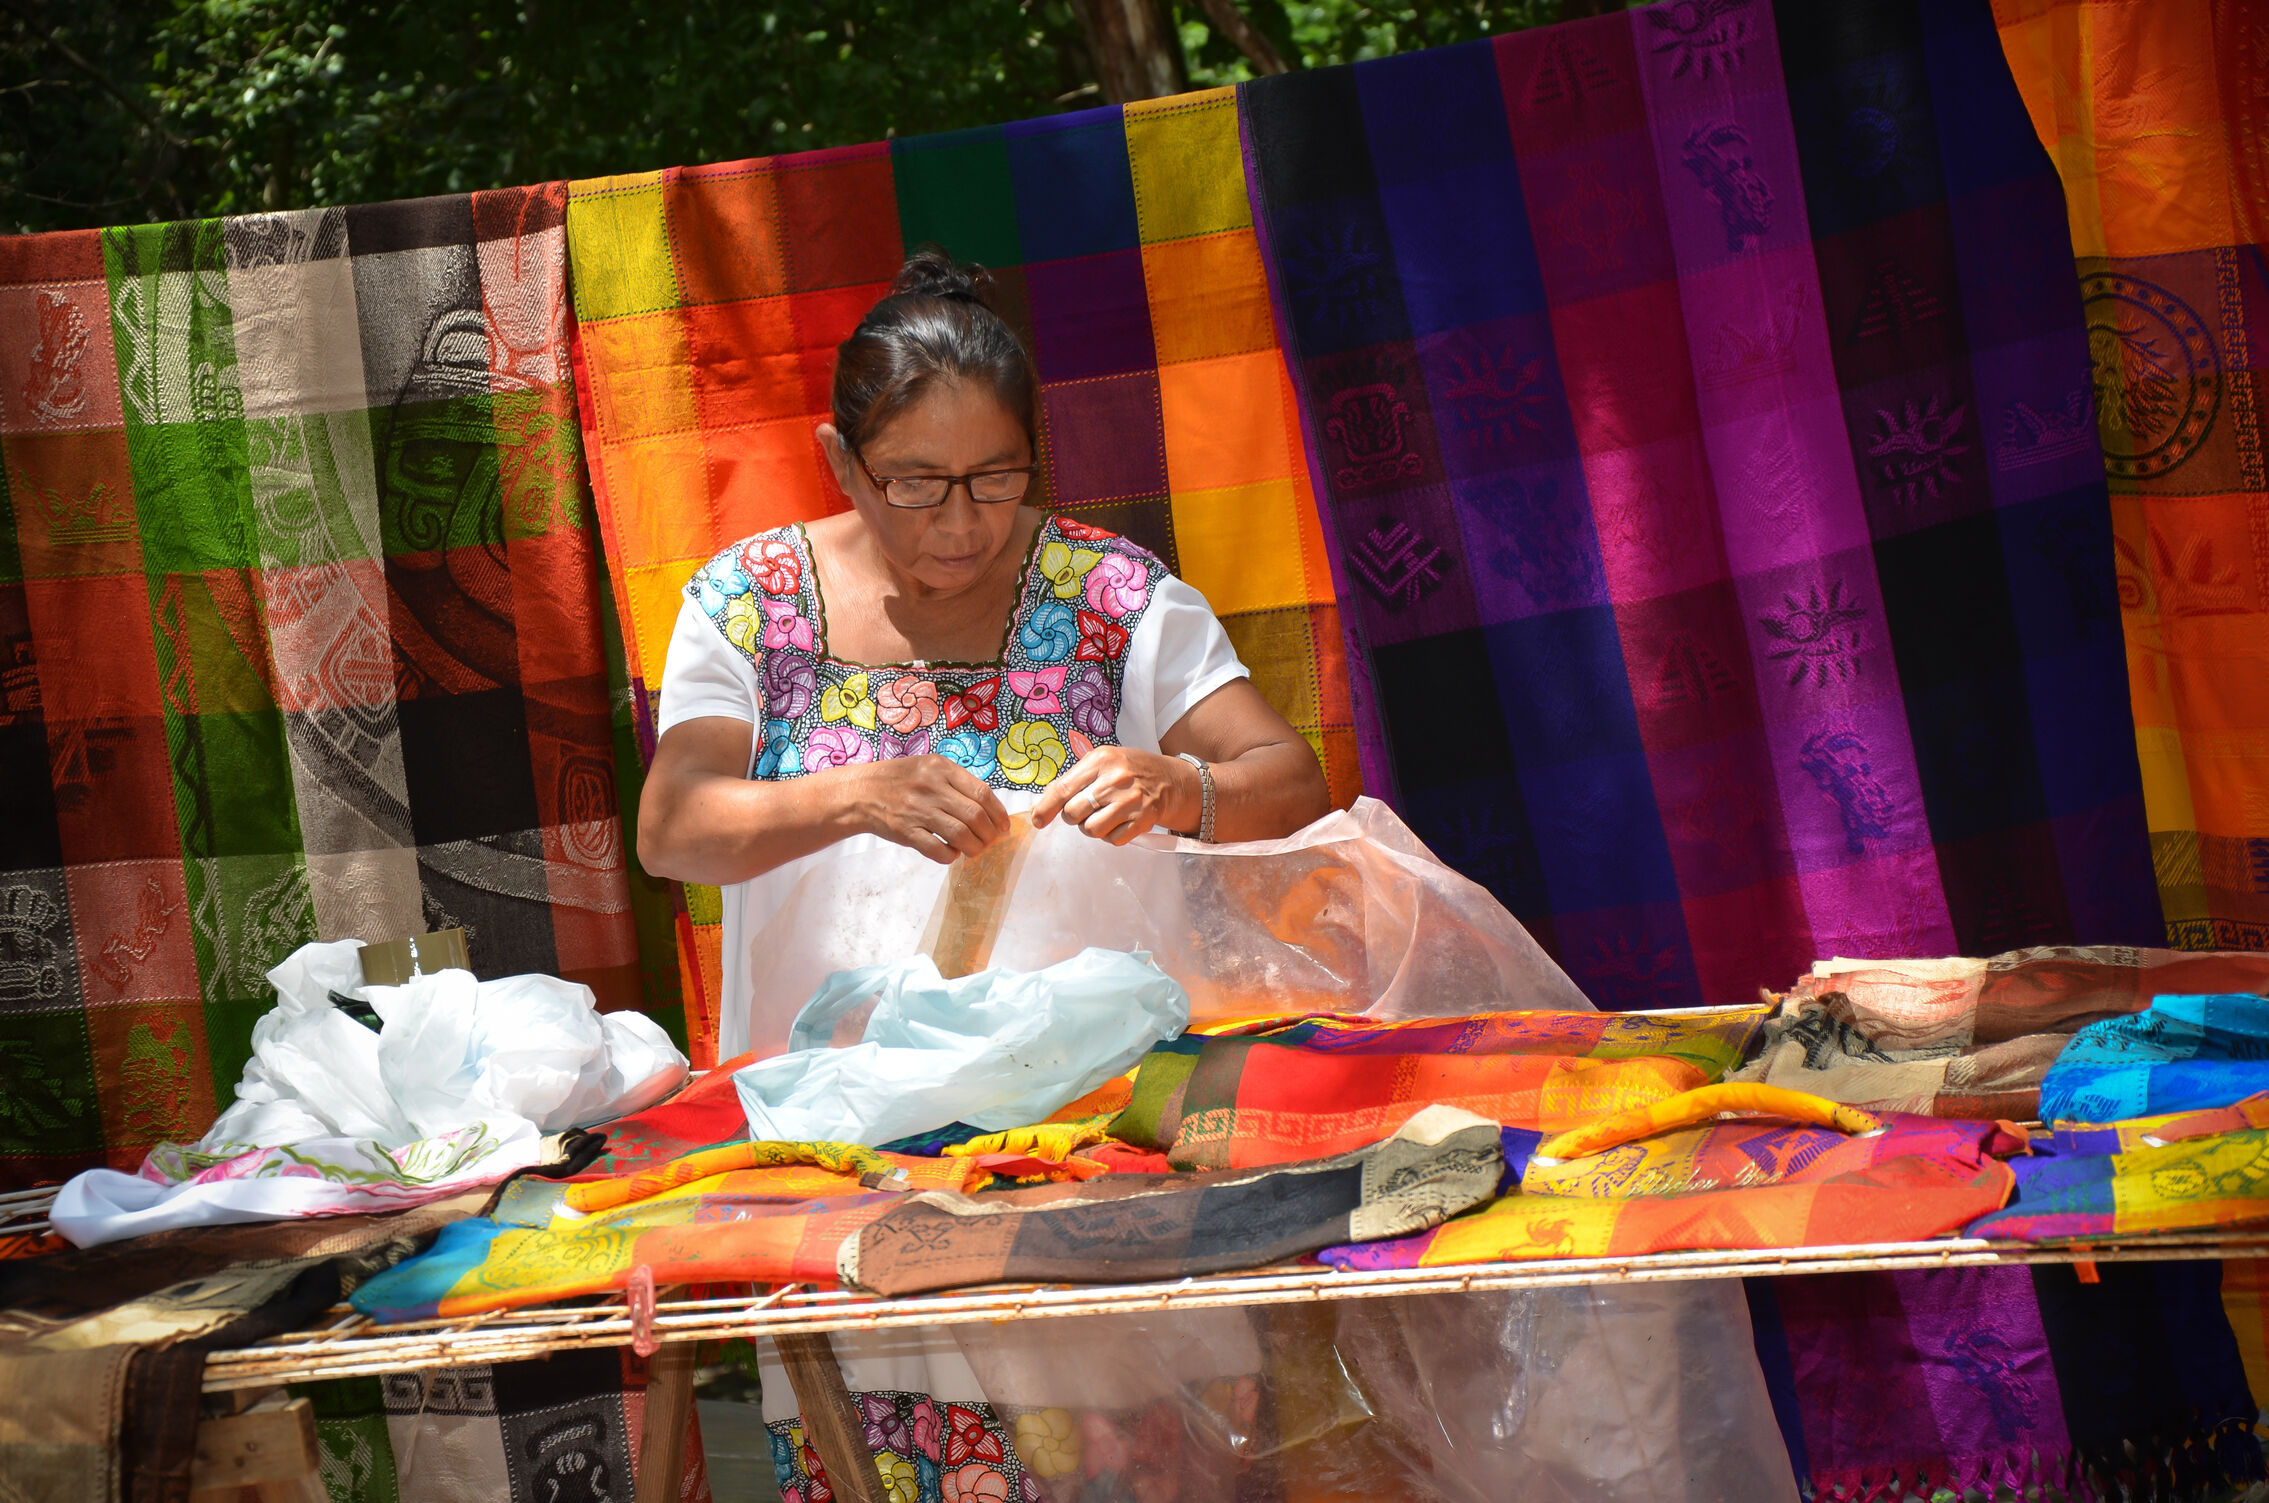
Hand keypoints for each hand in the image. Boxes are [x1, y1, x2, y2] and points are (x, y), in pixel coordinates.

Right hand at [844, 756, 1010, 864]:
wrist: (861, 792)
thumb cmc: (901, 779)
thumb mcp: (929, 766)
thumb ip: (957, 781)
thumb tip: (989, 806)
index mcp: (942, 768)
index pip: (983, 792)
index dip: (999, 813)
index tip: (1003, 826)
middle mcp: (932, 787)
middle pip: (975, 816)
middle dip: (989, 834)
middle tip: (989, 841)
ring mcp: (918, 810)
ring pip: (961, 835)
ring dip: (974, 848)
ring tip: (974, 849)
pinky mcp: (906, 831)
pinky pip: (938, 850)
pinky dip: (951, 856)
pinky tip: (951, 853)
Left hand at [1031, 746, 1196, 845]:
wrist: (1174, 781)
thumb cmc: (1132, 770)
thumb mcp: (1105, 761)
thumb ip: (1075, 779)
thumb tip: (1042, 805)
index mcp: (1101, 759)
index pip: (1063, 789)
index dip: (1046, 808)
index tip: (1037, 821)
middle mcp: (1115, 779)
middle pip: (1073, 814)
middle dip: (1074, 817)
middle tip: (1086, 810)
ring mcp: (1131, 801)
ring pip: (1091, 830)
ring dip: (1092, 828)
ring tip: (1103, 816)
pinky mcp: (1143, 820)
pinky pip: (1112, 840)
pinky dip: (1112, 836)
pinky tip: (1120, 822)